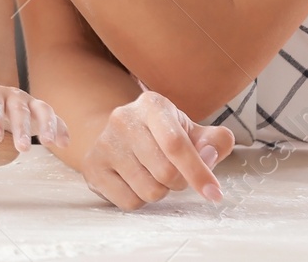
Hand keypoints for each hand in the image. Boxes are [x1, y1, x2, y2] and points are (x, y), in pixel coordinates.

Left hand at [0, 83, 70, 151]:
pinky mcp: (39, 113)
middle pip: (19, 108)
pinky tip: (64, 142)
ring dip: (46, 124)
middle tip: (23, 148)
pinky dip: (61, 127)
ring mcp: (28, 102)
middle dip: (21, 127)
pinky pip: (54, 117)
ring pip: (41, 108)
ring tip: (49, 142)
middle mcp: (12, 95)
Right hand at [81, 91, 233, 209]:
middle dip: (179, 182)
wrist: (119, 135)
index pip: (176, 144)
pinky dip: (140, 200)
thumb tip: (210, 155)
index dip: (199, 172)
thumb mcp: (192, 131)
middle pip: (166, 173)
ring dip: (160, 191)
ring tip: (153, 174)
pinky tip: (135, 182)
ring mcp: (104, 143)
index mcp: (152, 105)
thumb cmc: (164, 136)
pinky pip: (129, 202)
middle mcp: (123, 119)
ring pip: (149, 191)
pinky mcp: (92, 167)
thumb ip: (214, 141)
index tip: (214, 193)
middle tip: (175, 173)